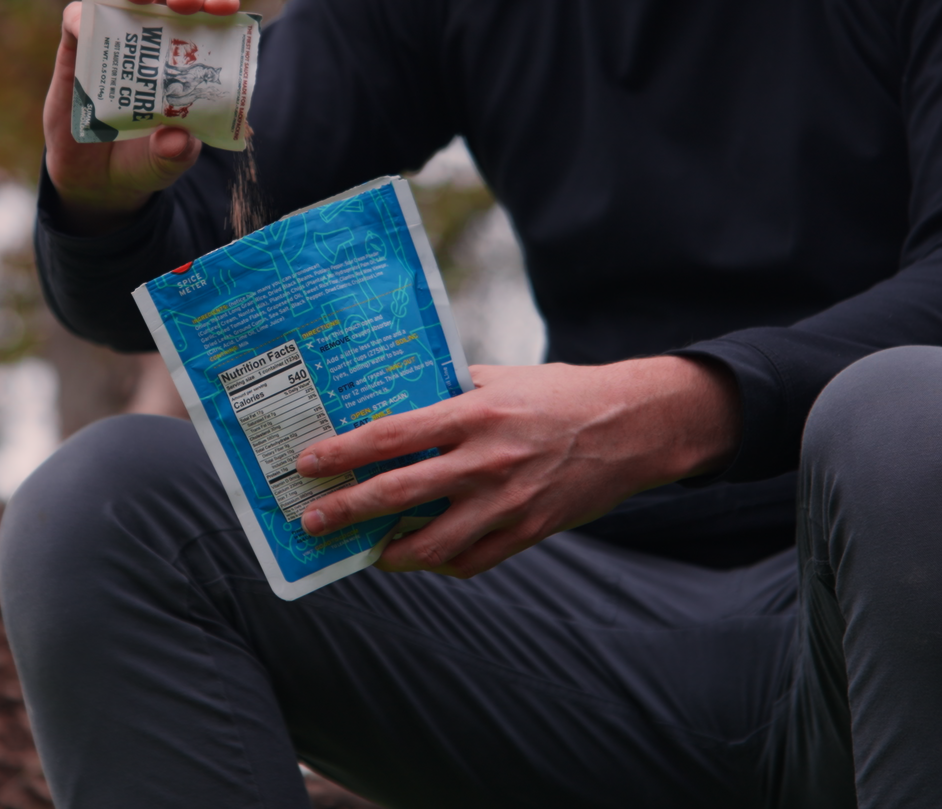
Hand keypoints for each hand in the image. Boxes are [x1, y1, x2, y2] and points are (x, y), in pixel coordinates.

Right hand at [42, 0, 240, 234]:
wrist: (99, 180)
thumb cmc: (147, 157)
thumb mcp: (168, 161)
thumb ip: (177, 152)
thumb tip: (178, 141)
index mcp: (191, 48)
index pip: (210, 8)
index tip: (226, 9)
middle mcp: (156, 31)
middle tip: (187, 2)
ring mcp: (116, 34)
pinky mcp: (76, 47)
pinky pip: (76, 18)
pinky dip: (82, 17)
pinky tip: (88, 29)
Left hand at [294, 357, 740, 577]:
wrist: (633, 426)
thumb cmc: (559, 395)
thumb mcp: (501, 378)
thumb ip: (449, 390)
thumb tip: (393, 398)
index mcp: (474, 413)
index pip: (391, 436)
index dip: (344, 453)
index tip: (308, 463)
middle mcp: (487, 460)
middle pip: (399, 492)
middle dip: (346, 510)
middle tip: (311, 520)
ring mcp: (509, 502)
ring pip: (433, 543)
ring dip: (389, 552)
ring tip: (364, 551)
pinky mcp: (530, 531)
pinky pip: (472, 561)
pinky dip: (440, 563)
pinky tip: (419, 557)